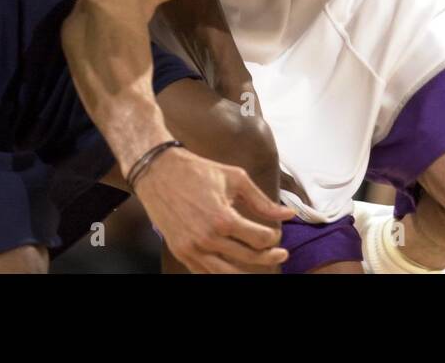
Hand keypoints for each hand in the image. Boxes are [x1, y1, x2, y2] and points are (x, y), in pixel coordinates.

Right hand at [133, 145, 293, 273]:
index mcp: (223, 218)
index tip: (276, 233)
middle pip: (248, 258)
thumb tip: (288, 214)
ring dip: (248, 271)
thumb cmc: (196, 170)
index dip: (273, 237)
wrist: (157, 171)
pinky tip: (232, 266)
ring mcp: (192, 248)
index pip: (260, 239)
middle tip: (280, 253)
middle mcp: (207, 238)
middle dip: (269, 256)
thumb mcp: (234, 178)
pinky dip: (221, 272)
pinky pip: (205, 272)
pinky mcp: (180, 252)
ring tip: (260, 264)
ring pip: (227, 273)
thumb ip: (262, 200)